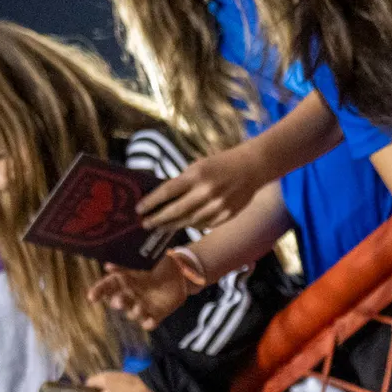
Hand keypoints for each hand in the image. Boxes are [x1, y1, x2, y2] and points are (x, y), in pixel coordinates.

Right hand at [90, 258, 189, 329]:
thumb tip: (107, 266)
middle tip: (119, 301)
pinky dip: (149, 323)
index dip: (99, 292)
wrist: (177, 278)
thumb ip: (123, 269)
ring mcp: (142, 308)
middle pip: (119, 303)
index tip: (91, 297)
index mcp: (124, 285)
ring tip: (140, 307)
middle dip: (118, 303)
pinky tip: (151, 321)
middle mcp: (130, 298)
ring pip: (133, 314)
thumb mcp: (139, 268)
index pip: (107, 287)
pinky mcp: (156, 315)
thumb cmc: (154, 274)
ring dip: (135, 311)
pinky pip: (149, 324)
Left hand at [137, 144, 262, 229]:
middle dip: (158, 219)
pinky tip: (184, 224)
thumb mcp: (198, 166)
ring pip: (190, 221)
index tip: (139, 210)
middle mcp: (207, 192)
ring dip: (173, 225)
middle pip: (176, 211)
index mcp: (197, 175)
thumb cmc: (221, 164)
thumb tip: (163, 199)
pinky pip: (205, 224)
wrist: (252, 167)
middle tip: (146, 224)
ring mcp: (218, 205)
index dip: (151, 202)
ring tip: (161, 227)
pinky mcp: (227, 215)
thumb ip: (183, 182)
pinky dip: (193, 224)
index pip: (167, 192)